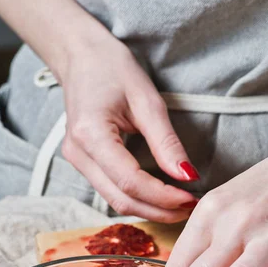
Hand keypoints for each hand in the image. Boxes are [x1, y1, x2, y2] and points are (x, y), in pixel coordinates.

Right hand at [61, 39, 198, 221]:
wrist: (79, 56)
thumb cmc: (111, 68)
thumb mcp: (147, 99)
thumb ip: (166, 142)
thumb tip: (187, 175)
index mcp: (91, 135)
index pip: (130, 181)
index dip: (162, 196)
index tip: (191, 197)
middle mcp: (78, 154)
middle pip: (120, 199)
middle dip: (157, 210)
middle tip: (190, 209)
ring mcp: (76, 161)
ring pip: (114, 200)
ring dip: (148, 208)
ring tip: (178, 205)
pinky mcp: (82, 163)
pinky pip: (110, 190)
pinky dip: (136, 198)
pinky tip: (158, 196)